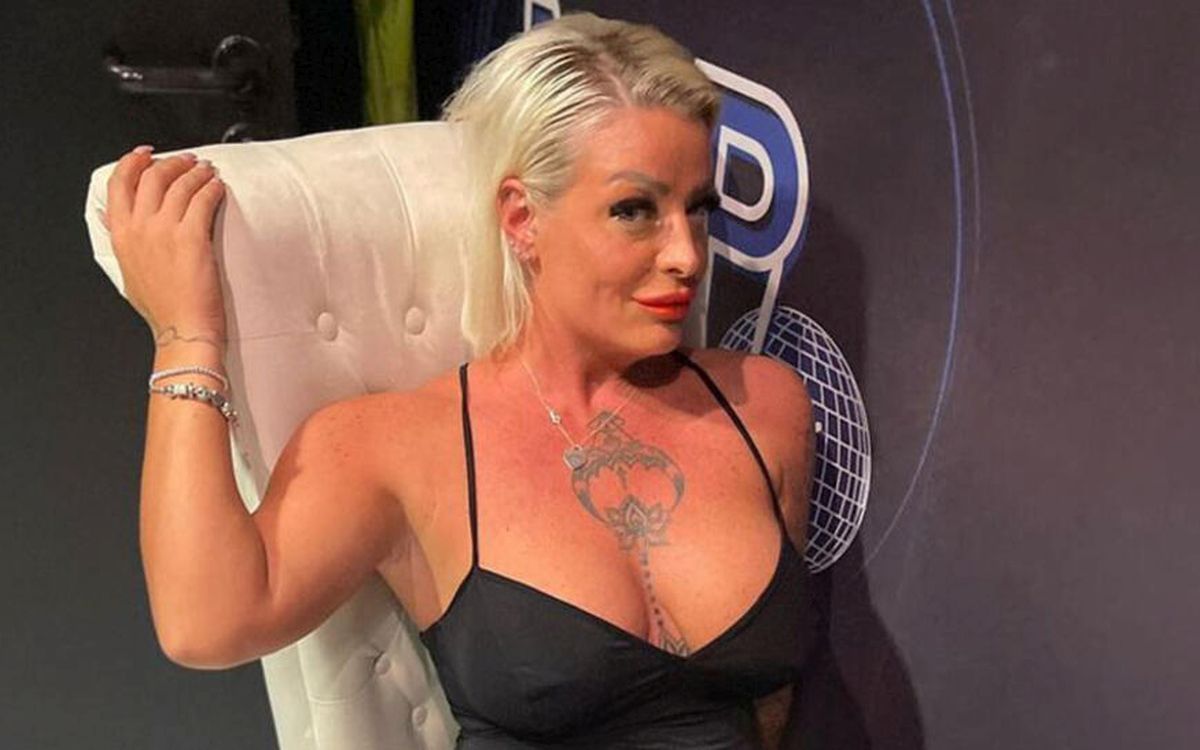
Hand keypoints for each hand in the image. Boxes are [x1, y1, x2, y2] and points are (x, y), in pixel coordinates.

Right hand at [103, 145, 227, 349]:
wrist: (182, 329)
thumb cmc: (162, 308)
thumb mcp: (128, 271)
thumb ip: (123, 241)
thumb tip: (116, 220)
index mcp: (120, 235)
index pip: (119, 183)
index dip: (134, 161)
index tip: (147, 153)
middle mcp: (139, 228)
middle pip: (152, 177)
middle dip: (172, 163)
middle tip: (188, 161)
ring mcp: (164, 231)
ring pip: (180, 184)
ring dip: (196, 172)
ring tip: (208, 171)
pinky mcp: (191, 236)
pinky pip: (202, 199)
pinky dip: (211, 188)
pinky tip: (218, 187)